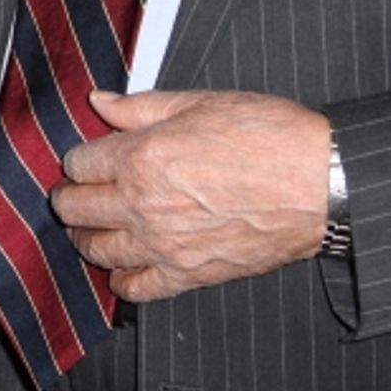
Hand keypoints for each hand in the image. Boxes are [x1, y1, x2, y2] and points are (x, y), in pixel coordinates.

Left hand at [51, 88, 330, 301]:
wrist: (319, 182)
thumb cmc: (267, 135)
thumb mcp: (200, 102)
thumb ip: (141, 107)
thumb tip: (100, 102)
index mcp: (142, 157)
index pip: (80, 163)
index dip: (79, 157)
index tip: (87, 156)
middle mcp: (144, 205)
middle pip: (77, 208)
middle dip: (71, 196)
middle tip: (77, 189)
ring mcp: (165, 246)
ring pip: (98, 250)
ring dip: (87, 236)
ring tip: (94, 224)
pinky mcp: (190, 275)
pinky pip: (136, 289)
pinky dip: (122, 279)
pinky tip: (125, 263)